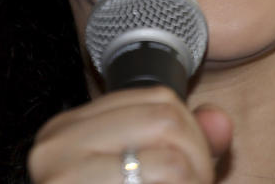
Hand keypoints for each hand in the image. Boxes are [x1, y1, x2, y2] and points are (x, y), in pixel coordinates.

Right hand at [28, 86, 232, 182]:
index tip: (193, 169)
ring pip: (171, 162)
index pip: (158, 100)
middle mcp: (54, 149)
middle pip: (167, 122)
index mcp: (67, 130)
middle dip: (197, 161)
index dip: (192, 134)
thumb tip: (220, 122)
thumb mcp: (147, 176)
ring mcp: (62, 180)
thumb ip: (188, 146)